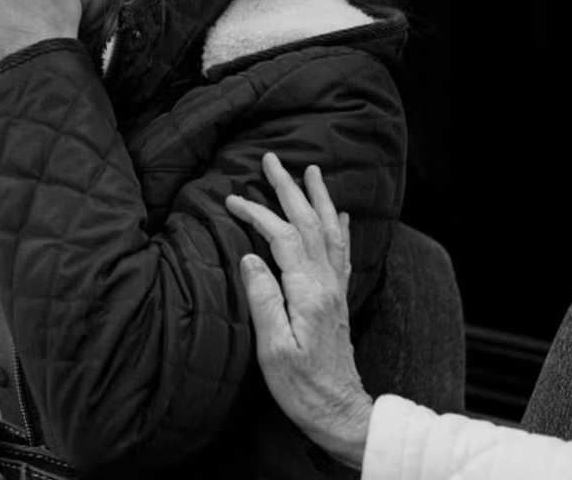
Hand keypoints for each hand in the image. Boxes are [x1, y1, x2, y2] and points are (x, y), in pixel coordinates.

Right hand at [225, 153, 372, 468]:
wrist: (340, 411)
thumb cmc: (301, 386)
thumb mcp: (273, 348)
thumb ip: (263, 299)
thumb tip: (249, 258)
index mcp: (308, 293)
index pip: (282, 238)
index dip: (257, 214)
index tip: (230, 199)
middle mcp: (327, 284)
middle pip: (309, 224)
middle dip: (290, 189)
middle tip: (273, 160)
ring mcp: (336, 290)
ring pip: (329, 231)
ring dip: (318, 199)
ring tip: (312, 171)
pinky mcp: (338, 299)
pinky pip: (341, 252)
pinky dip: (339, 227)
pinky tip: (339, 215)